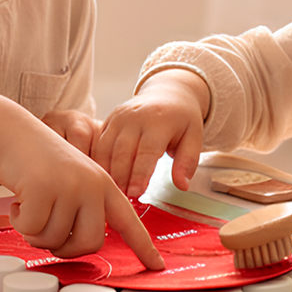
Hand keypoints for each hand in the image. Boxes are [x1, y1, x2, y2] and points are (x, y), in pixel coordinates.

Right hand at [0, 81, 163, 269]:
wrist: (12, 132)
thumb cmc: (38, 163)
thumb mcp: (72, 181)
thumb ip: (84, 208)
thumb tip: (83, 244)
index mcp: (104, 185)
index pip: (129, 221)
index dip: (143, 247)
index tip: (158, 266)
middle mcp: (92, 186)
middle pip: (89, 244)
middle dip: (65, 248)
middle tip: (46, 231)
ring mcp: (69, 186)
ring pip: (55, 240)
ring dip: (35, 232)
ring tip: (30, 205)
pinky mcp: (43, 189)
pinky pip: (31, 230)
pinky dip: (19, 222)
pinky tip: (18, 200)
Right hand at [93, 70, 210, 197]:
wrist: (167, 92)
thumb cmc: (181, 119)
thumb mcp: (194, 137)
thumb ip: (187, 162)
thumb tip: (182, 186)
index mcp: (159, 121)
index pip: (147, 151)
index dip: (140, 174)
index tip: (136, 194)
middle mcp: (135, 116)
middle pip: (123, 151)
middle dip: (121, 177)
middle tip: (123, 199)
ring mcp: (119, 116)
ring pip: (106, 148)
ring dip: (108, 172)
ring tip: (112, 192)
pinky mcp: (109, 119)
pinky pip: (98, 142)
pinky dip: (98, 162)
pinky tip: (102, 178)